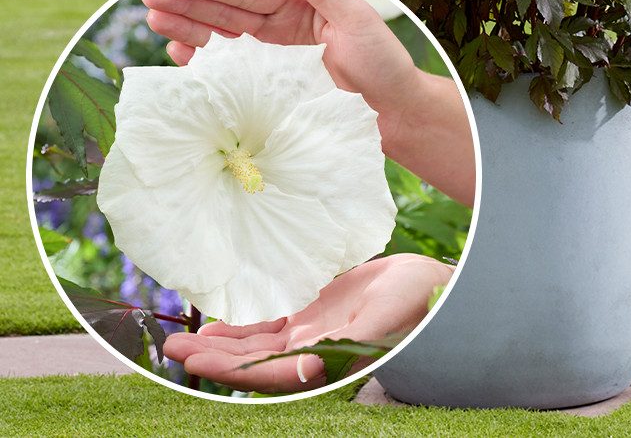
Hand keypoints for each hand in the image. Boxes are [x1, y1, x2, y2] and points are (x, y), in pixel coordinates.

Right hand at [142, 0, 415, 115]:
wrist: (394, 114)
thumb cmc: (383, 64)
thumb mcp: (358, 21)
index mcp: (299, 6)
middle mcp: (280, 28)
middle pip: (226, 11)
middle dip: (187, 3)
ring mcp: (271, 59)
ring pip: (221, 37)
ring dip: (187, 29)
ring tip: (154, 23)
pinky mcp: (267, 90)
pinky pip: (227, 72)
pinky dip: (202, 64)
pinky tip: (179, 56)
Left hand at [162, 254, 452, 393]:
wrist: (432, 286)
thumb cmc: (411, 304)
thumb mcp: (378, 322)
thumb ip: (343, 346)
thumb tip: (306, 368)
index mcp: (324, 362)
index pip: (264, 372)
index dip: (226, 368)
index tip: (192, 358)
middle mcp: (310, 354)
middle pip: (249, 361)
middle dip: (210, 357)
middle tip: (172, 348)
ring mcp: (310, 333)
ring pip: (254, 344)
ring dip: (220, 344)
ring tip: (183, 341)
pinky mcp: (314, 313)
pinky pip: (270, 324)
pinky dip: (243, 326)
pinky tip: (220, 322)